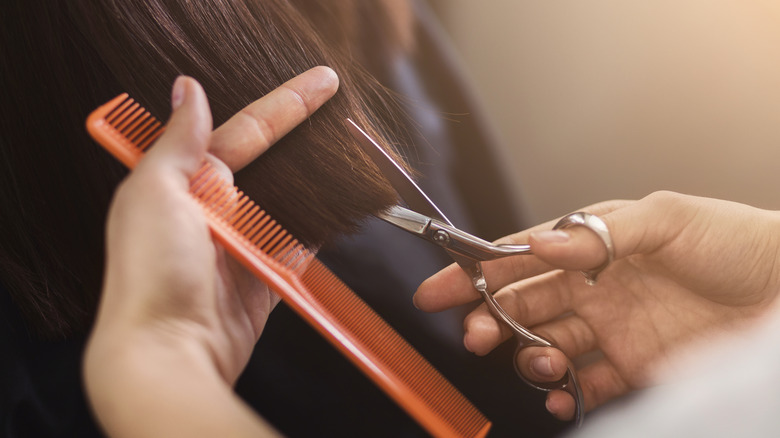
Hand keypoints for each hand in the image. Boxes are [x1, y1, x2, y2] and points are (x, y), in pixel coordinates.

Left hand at [84, 67, 337, 436]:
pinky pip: (299, 248)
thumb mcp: (154, 193)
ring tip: (350, 158)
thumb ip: (178, 142)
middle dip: (305, 139)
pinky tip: (341, 211)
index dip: (286, 105)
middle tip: (343, 113)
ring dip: (316, 184)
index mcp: (184, 183)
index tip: (322, 83)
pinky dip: (320, 231)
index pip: (245, 132)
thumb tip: (187, 90)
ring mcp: (241, 247)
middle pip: (271, 164)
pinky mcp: (264, 281)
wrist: (168, 353)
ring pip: (288, 204)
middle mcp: (213, 212)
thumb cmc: (149, 275)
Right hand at [414, 191, 779, 420]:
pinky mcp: (633, 366)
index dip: (476, 272)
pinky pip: (585, 386)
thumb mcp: (668, 219)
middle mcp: (595, 286)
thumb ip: (597, 234)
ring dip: (528, 356)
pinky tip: (560, 398)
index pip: (521, 257)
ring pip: (546, 345)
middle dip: (490, 319)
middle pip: (523, 304)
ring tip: (538, 361)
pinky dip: (565, 396)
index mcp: (593, 244)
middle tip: (475, 336)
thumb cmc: (736, 242)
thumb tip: (538, 246)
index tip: (438, 289)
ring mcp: (612, 328)